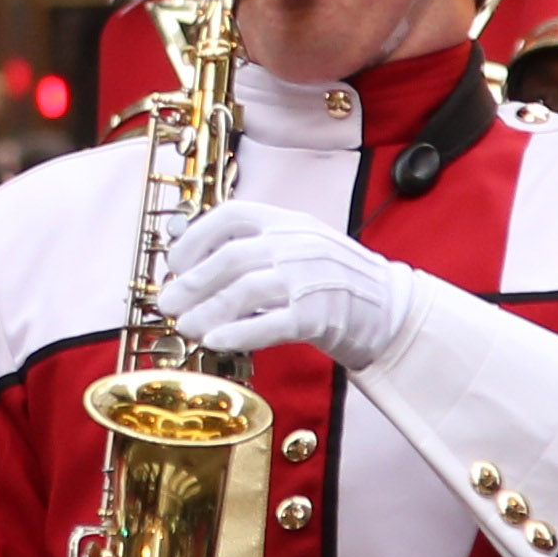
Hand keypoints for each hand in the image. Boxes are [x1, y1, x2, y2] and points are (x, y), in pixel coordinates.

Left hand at [155, 203, 414, 369]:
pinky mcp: (320, 315)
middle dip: (193, 283)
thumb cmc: (334, 281)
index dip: (196, 238)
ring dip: (208, 310)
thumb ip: (254, 251)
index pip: (232, 215)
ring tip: (185, 326)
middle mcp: (297, 243)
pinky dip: (238, 332)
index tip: (175, 264)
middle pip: (232, 257)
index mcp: (287, 221)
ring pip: (246, 290)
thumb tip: (193, 271)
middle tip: (168, 303)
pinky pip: (271, 322)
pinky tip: (214, 341)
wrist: (389, 308)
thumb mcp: (296, 247)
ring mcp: (310, 278)